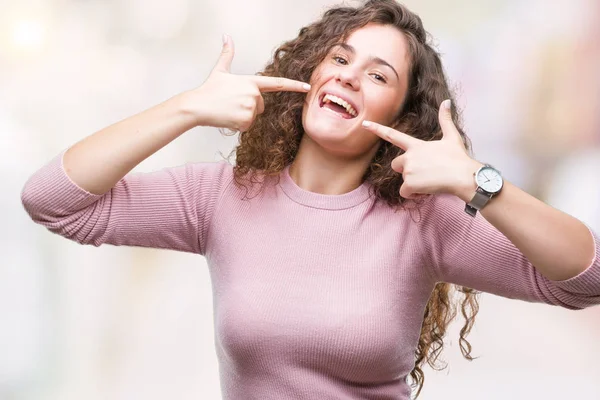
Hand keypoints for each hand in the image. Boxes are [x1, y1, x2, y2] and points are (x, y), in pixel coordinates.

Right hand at [185, 34, 310, 130]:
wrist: (197, 106)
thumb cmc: (209, 89)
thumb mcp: (220, 70)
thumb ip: (227, 54)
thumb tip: (226, 36)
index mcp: (251, 82)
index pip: (277, 83)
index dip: (293, 85)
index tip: (307, 87)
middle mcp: (253, 94)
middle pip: (260, 106)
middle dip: (249, 107)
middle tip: (231, 103)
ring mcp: (250, 108)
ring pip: (254, 117)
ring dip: (242, 116)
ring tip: (228, 110)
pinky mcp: (245, 121)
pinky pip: (247, 126)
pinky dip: (238, 125)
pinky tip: (228, 118)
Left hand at [362, 100, 481, 199]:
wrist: (464, 176)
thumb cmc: (459, 158)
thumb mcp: (452, 137)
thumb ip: (445, 120)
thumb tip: (447, 101)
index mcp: (416, 145)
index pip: (392, 135)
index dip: (377, 129)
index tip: (364, 124)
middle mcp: (409, 156)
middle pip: (396, 165)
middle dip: (407, 170)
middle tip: (426, 172)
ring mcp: (409, 170)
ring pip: (403, 180)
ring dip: (413, 183)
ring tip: (431, 180)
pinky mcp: (410, 184)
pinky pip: (405, 192)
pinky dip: (414, 194)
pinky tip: (428, 189)